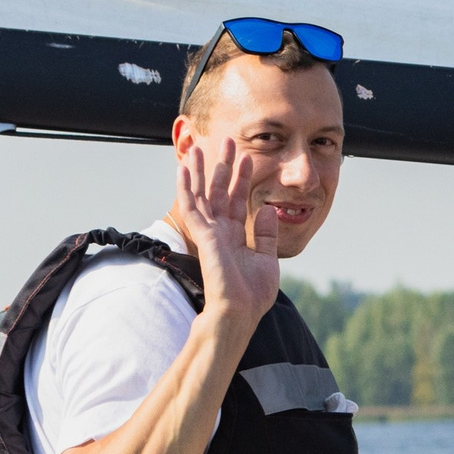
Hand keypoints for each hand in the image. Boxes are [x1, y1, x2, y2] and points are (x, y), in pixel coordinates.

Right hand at [176, 138, 278, 323]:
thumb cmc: (252, 294)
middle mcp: (220, 231)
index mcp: (234, 236)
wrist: (240, 312)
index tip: (247, 157)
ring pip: (202, 193)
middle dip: (224, 166)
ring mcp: (209, 232)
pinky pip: (191, 206)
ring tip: (201, 146)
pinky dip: (186, 186)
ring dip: (202, 170)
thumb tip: (269, 209)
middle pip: (220, 191)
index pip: (237, 200)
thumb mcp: (266, 258)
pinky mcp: (203, 235)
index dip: (242, 178)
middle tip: (228, 141)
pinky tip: (183, 167)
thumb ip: (265, 234)